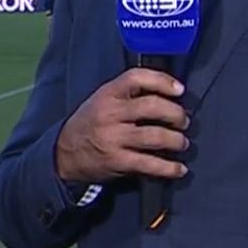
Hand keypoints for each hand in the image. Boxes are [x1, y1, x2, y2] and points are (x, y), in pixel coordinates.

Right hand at [53, 68, 188, 184]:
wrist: (64, 153)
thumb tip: (169, 94)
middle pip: (152, 107)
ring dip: (176, 140)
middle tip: (183, 121)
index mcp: (107, 94)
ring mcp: (114, 139)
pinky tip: (179, 169)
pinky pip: (149, 164)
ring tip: (181, 143)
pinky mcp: (117, 161)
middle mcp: (110, 114)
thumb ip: (129, 94)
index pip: (136, 78)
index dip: (162, 81)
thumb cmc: (91, 123)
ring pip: (155, 136)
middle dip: (176, 114)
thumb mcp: (102, 100)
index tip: (180, 90)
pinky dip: (169, 168)